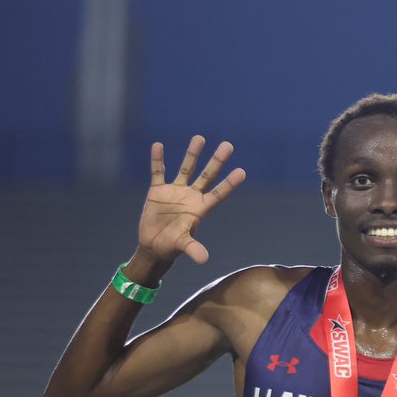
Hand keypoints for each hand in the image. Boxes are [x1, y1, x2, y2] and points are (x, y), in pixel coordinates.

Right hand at [139, 136, 245, 264]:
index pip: (219, 193)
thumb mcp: (183, 245)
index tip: (243, 171)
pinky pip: (157, 172)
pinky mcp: (157, 191)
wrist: (153, 246)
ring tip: (200, 138)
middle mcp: (191, 196)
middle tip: (228, 145)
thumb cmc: (172, 246)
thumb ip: (193, 249)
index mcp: (200, 208)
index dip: (230, 183)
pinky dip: (157, 160)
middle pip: (207, 175)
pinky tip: (158, 145)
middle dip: (217, 161)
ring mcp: (175, 192)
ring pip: (186, 169)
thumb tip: (204, 259)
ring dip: (192, 154)